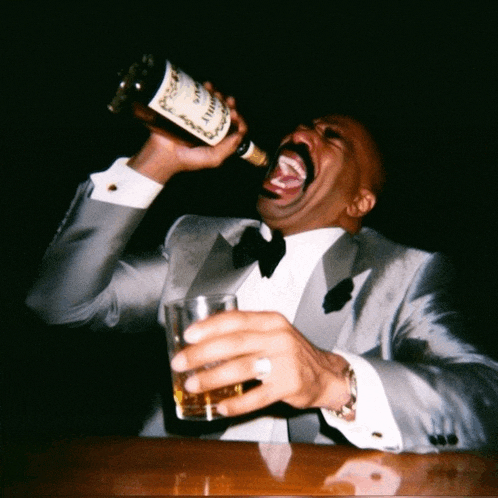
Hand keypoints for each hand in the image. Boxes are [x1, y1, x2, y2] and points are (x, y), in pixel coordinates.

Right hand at [128, 83, 247, 183]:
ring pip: (213, 102)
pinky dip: (204, 89)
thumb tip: (240, 133)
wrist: (165, 154)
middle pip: (225, 111)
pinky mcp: (187, 110)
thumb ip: (227, 149)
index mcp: (220, 139)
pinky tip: (206, 86)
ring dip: (218, 94)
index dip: (238, 118)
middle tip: (227, 100)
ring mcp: (199, 118)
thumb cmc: (189, 160)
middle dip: (229, 103)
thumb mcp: (213, 159)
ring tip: (216, 92)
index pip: (235, 126)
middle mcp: (211, 127)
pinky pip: (198, 97)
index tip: (234, 113)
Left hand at [170, 310, 352, 416]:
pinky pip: (257, 397)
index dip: (209, 326)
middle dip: (202, 353)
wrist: (326, 373)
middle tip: (180, 362)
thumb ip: (245, 332)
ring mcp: (285, 362)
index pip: (236, 319)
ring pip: (242, 368)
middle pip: (234, 343)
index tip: (188, 336)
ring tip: (192, 385)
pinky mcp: (289, 386)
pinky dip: (237, 404)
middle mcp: (278, 337)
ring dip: (213, 378)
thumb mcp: (272, 332)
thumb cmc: (290, 352)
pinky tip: (220, 407)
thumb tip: (203, 339)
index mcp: (271, 321)